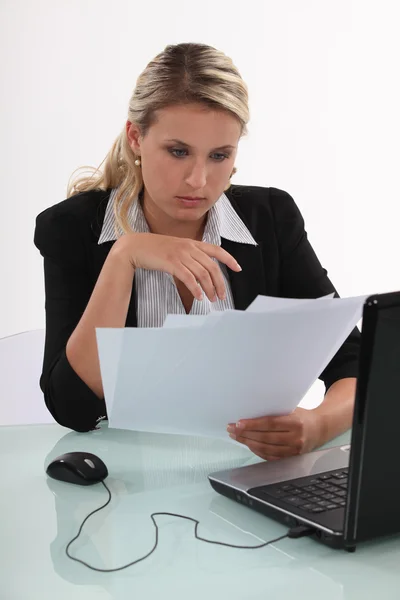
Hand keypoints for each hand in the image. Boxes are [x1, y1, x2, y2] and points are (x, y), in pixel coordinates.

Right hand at [114, 232, 241, 301]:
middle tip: (221, 295)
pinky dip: (196, 289)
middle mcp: (189, 247)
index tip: (238, 268)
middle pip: (211, 266)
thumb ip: (189, 256)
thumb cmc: (155, 249)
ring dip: (209, 289)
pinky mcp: (171, 263)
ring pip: (202, 274)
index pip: (216, 250)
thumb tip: (201, 272)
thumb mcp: (176, 248)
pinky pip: (188, 278)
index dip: (229, 259)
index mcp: (192, 243)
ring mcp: (180, 255)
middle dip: (219, 283)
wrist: (136, 246)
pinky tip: (199, 296)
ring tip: (211, 299)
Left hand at [227, 408, 321, 460]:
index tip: (238, 423)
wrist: (319, 429)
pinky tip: (248, 444)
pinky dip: (256, 450)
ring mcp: (294, 451)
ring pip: (265, 449)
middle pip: (265, 438)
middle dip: (245, 434)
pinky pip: (269, 456)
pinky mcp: (291, 459)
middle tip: (232, 429)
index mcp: (296, 423)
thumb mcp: (291, 409)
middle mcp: (296, 438)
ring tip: (236, 436)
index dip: (252, 424)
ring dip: (248, 443)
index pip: (269, 424)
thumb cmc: (301, 416)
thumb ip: (274, 412)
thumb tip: (249, 413)